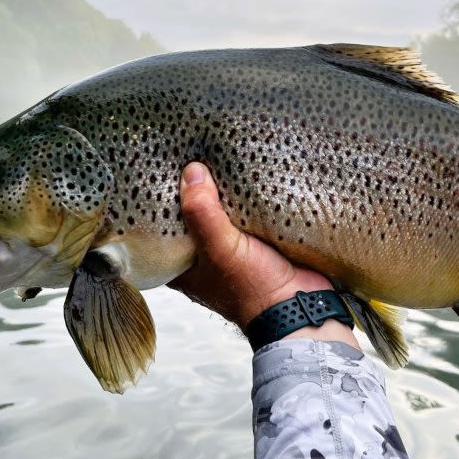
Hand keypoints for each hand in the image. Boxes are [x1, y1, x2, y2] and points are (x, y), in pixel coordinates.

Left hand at [168, 162, 358, 348]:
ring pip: (218, 211)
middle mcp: (202, 257)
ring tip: (212, 153)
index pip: (159, 228)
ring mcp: (230, 248)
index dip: (157, 202)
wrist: (301, 305)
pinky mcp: (255, 240)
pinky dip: (243, 196)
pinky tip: (240, 170)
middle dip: (190, 190)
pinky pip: (243, 212)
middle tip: (186, 153)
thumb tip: (191, 172)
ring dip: (219, 190)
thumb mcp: (221, 251)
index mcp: (182, 266)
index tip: (157, 171)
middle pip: (189, 215)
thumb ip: (202, 214)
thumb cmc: (256, 289)